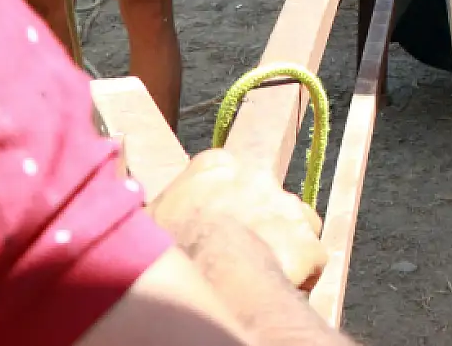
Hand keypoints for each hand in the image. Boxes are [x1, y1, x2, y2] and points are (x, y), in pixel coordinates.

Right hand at [148, 149, 325, 291]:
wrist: (208, 268)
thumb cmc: (169, 245)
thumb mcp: (151, 217)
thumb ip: (163, 206)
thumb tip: (142, 209)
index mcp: (216, 166)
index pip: (226, 175)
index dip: (223, 203)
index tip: (215, 224)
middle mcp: (258, 177)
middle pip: (261, 198)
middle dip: (255, 220)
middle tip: (238, 251)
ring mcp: (288, 207)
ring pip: (290, 225)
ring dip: (280, 244)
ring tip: (258, 270)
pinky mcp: (309, 241)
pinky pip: (309, 258)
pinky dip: (300, 273)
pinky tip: (277, 285)